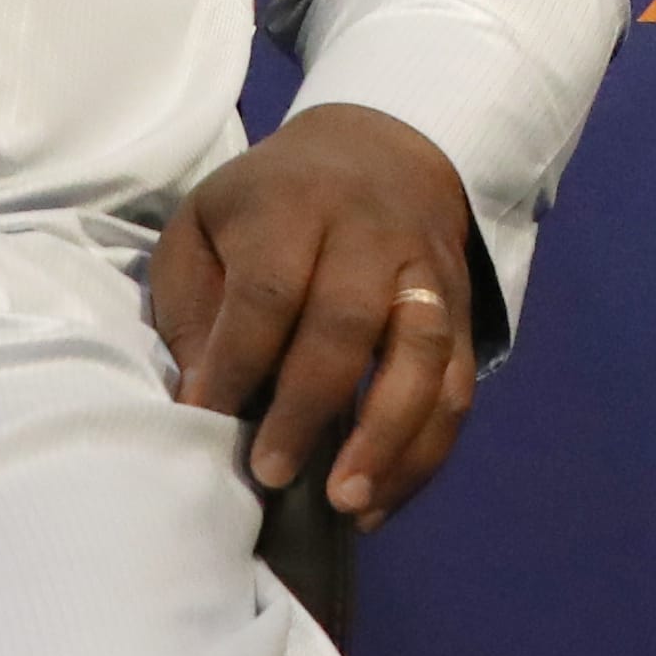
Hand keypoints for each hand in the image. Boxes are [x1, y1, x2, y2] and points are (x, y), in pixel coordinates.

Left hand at [150, 105, 480, 524]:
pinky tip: (381, 502)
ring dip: (388, 436)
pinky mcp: (462, 310)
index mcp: (293, 205)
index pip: (269, 290)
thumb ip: (192, 305)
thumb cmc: (268, 205)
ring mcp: (426, 272)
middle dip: (309, 407)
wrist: (379, 152)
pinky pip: (457, 385)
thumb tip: (198, 397)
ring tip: (347, 504)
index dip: (237, 362)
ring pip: (423, 353)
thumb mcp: (205, 225)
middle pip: (348, 320)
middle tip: (271, 476)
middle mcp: (370, 234)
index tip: (203, 422)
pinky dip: (425, 452)